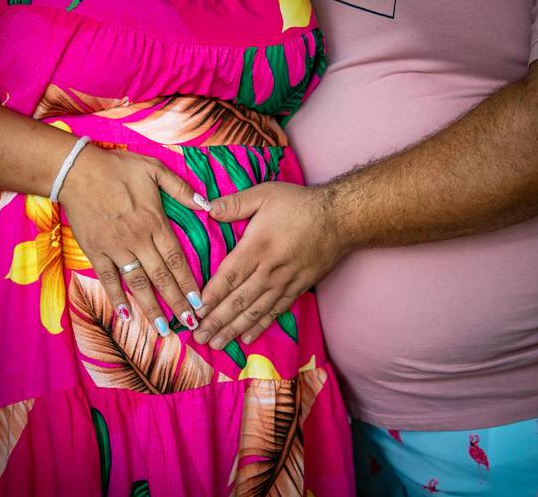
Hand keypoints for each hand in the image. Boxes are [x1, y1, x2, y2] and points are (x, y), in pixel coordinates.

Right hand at [60, 146, 208, 335]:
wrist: (77, 171)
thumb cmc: (118, 167)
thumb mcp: (155, 170)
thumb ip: (181, 188)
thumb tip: (206, 204)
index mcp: (155, 223)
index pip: (177, 259)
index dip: (189, 283)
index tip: (200, 302)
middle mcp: (138, 240)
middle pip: (161, 277)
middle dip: (176, 302)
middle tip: (190, 324)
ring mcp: (115, 248)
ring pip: (137, 283)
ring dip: (151, 307)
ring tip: (162, 329)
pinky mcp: (95, 251)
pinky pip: (107, 279)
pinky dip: (116, 297)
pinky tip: (125, 316)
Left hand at [192, 182, 349, 348]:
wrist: (341, 219)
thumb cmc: (300, 204)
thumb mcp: (265, 194)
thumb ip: (235, 203)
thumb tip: (207, 208)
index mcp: (257, 246)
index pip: (229, 276)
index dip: (212, 296)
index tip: (195, 311)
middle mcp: (270, 269)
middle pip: (239, 300)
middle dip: (217, 320)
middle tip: (199, 337)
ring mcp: (285, 282)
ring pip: (256, 311)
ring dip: (234, 329)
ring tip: (217, 344)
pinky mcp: (298, 288)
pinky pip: (276, 311)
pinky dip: (261, 326)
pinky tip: (247, 338)